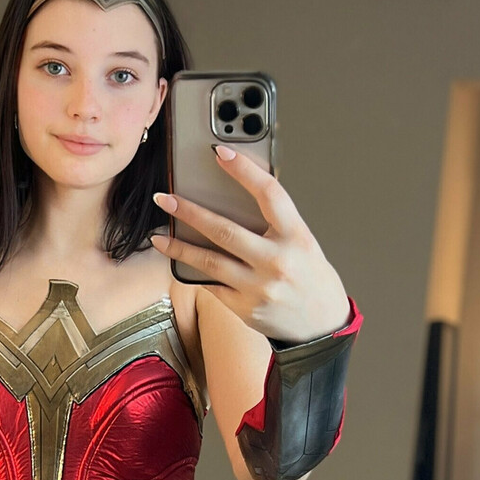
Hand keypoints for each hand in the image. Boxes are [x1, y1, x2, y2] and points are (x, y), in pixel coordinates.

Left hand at [150, 147, 348, 343]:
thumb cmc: (312, 278)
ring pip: (209, 261)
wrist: (322, 325)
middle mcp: (277, 261)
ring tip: (158, 237)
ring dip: (179, 246)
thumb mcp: (304, 243)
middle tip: (166, 199)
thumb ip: (275, 223)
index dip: (243, 170)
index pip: (268, 194)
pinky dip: (193, 272)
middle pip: (225, 230)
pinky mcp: (245, 308)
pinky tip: (178, 261)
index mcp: (296, 236)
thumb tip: (235, 199)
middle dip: (190, 212)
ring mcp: (258, 287)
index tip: (220, 153)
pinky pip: (211, 285)